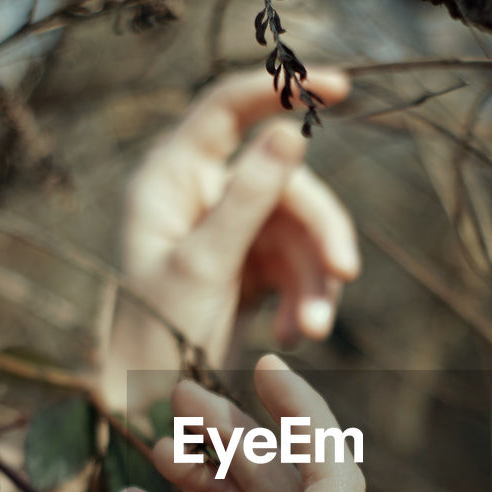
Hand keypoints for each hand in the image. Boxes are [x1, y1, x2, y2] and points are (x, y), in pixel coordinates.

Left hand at [101, 70, 357, 404]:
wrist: (147, 404)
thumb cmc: (156, 334)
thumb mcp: (204, 264)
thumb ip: (247, 198)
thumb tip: (291, 133)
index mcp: (171, 176)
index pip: (227, 109)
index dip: (280, 89)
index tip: (339, 87)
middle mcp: (199, 194)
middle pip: (285, 183)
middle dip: (319, 233)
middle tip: (344, 274)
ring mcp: (227, 229)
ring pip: (300, 232)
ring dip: (315, 283)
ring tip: (311, 332)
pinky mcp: (248, 266)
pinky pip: (296, 267)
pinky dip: (302, 301)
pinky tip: (292, 336)